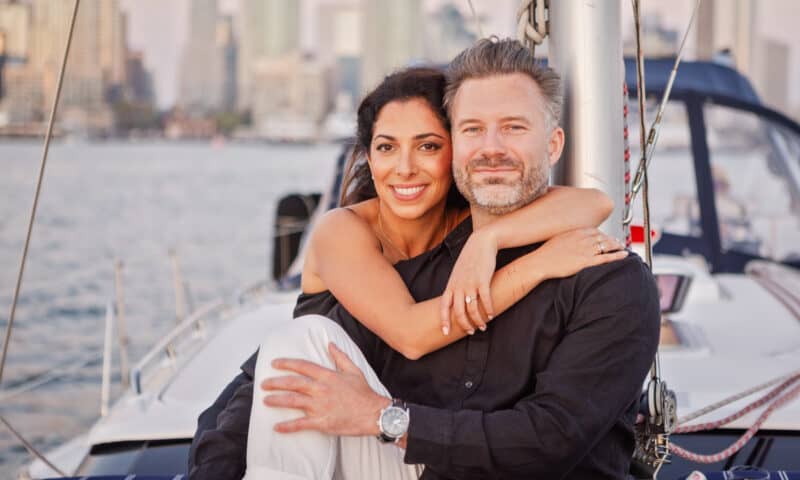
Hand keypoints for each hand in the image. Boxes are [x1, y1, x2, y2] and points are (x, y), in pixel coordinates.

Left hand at [261, 343, 388, 435]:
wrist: (374, 414)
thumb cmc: (364, 393)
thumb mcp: (353, 370)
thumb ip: (340, 356)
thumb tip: (330, 344)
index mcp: (327, 376)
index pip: (302, 366)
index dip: (287, 363)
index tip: (275, 363)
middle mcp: (321, 389)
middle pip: (293, 383)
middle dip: (275, 382)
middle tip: (263, 384)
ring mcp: (320, 406)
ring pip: (292, 401)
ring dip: (277, 400)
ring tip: (265, 400)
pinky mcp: (322, 422)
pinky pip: (300, 424)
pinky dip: (287, 426)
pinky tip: (276, 427)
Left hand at [440, 229, 495, 335]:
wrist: (481, 243)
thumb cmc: (470, 259)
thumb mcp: (458, 274)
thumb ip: (455, 287)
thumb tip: (455, 302)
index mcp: (451, 285)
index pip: (443, 306)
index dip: (444, 320)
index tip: (445, 332)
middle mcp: (458, 286)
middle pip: (458, 312)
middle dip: (464, 325)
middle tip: (471, 332)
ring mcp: (470, 284)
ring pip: (472, 309)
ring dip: (478, 320)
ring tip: (483, 326)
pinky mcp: (483, 281)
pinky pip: (485, 300)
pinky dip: (488, 310)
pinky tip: (491, 315)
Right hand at [531, 228, 626, 279]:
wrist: (540, 262)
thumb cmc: (544, 253)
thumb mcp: (556, 239)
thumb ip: (566, 237)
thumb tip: (568, 239)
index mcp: (575, 232)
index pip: (594, 230)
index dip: (602, 234)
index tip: (606, 236)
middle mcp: (582, 238)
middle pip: (602, 237)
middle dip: (611, 239)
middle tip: (617, 242)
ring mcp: (585, 249)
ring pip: (607, 245)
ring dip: (616, 246)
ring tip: (622, 247)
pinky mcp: (586, 261)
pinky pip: (606, 257)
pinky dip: (617, 256)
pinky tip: (624, 255)